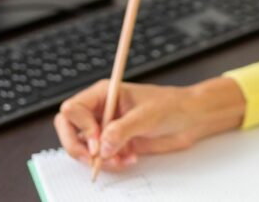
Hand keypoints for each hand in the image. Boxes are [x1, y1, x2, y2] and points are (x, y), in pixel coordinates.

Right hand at [55, 76, 245, 172]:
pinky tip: (130, 159)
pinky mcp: (116, 144)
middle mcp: (101, 110)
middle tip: (97, 158)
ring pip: (83, 147)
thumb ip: (123, 130)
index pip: (73, 109)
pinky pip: (101, 158)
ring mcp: (107, 128)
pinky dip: (111, 164)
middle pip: (69, 129)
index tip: (97, 142)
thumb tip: (103, 146)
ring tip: (120, 160)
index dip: (80, 128)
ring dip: (98, 159)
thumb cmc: (171, 105)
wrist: (190, 119)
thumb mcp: (147, 115)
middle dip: (79, 147)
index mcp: (103, 94)